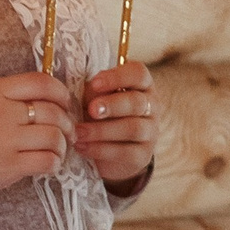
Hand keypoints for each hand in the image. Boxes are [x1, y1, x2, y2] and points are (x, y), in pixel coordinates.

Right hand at [0, 72, 74, 192]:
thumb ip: (10, 99)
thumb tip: (52, 101)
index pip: (40, 83)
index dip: (61, 93)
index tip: (66, 104)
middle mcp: (1, 113)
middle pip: (52, 112)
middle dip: (67, 124)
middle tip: (68, 132)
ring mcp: (5, 139)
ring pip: (53, 136)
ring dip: (62, 145)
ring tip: (57, 150)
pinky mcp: (7, 165)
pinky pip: (46, 160)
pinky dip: (54, 163)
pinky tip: (49, 164)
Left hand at [77, 62, 156, 190]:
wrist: (107, 154)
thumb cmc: (98, 119)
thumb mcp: (92, 102)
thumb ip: (90, 94)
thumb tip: (82, 89)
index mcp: (140, 87)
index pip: (139, 74)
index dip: (118, 76)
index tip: (94, 83)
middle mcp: (151, 107)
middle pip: (137, 102)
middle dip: (113, 105)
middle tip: (91, 110)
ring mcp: (150, 132)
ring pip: (133, 128)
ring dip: (102, 130)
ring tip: (78, 132)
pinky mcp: (143, 155)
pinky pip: (126, 151)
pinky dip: (100, 149)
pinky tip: (81, 146)